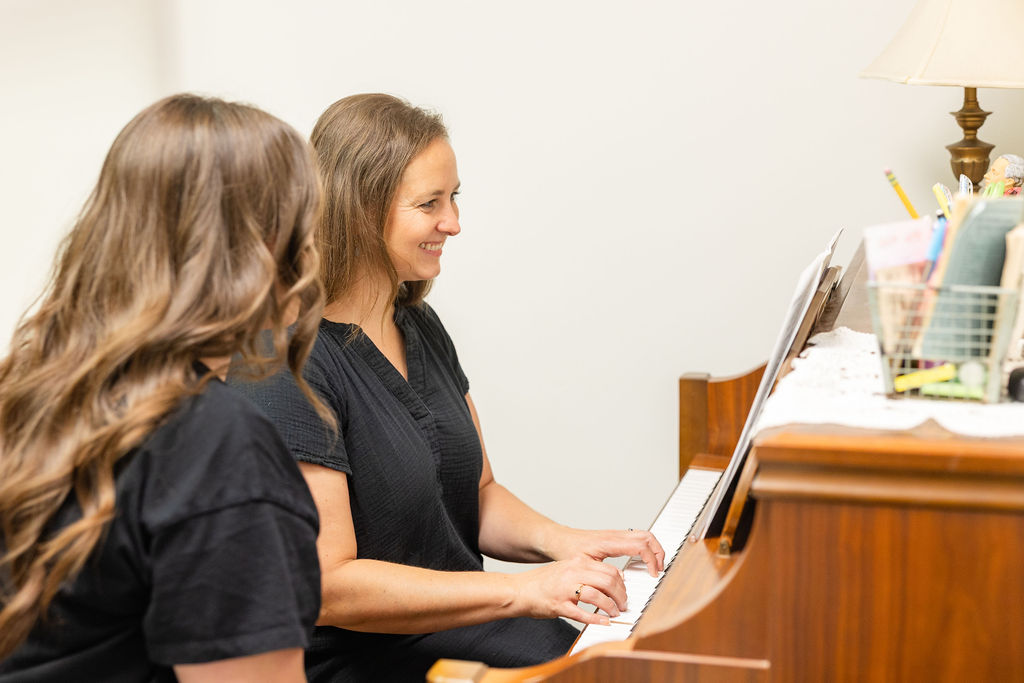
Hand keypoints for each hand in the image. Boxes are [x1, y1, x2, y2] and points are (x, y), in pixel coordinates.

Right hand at [511, 556, 626, 625]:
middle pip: (608, 581)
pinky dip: (596, 619)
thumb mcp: (567, 568)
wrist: (519, 590)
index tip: (624, 592)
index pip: (609, 570)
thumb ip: (587, 571)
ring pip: (598, 596)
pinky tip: (604, 622)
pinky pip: (582, 613)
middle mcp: (572, 573)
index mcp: (577, 562)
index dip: (622, 583)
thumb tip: (611, 578)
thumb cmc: (543, 581)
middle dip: (620, 596)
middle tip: (623, 605)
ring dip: (611, 607)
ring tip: (615, 613)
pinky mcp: (559, 606)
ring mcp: (565, 589)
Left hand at [547, 527, 665, 576]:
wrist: (559, 539)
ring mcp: (615, 534)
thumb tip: (621, 581)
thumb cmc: (567, 551)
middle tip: (659, 570)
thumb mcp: (583, 565)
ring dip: (654, 549)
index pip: (639, 545)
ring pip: (644, 535)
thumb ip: (600, 573)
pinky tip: (644, 561)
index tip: (653, 574)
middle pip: (647, 536)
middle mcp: (614, 535)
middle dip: (658, 552)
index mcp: (609, 542)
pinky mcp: (614, 537)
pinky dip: (645, 548)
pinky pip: (637, 537)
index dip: (651, 559)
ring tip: (655, 566)